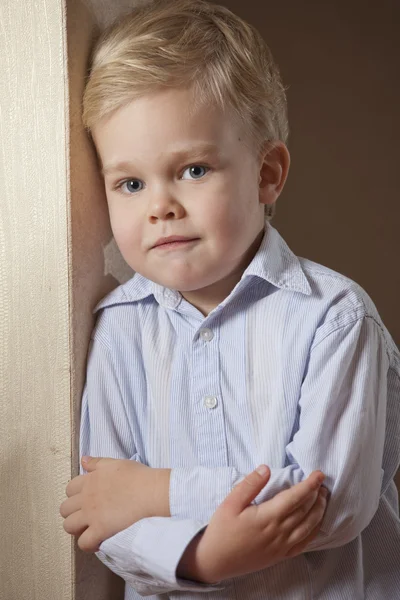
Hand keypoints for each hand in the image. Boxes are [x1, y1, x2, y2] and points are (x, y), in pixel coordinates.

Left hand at [59, 456, 170, 551]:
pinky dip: (88, 544)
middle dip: (73, 513)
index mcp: (89, 480)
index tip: (86, 500)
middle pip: (65, 509)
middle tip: (86, 516)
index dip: (75, 495)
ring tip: (89, 529)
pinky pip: (83, 543)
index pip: (69, 489)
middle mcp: (86, 498)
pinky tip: (97, 542)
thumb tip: (83, 460)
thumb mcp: (115, 463)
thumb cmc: (136, 475)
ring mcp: (91, 515)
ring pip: (69, 526)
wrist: (149, 491)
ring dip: (77, 529)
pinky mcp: (100, 530)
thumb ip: (97, 462)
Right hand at [178, 466, 326, 582]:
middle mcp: (279, 532)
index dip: (310, 485)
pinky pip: (305, 543)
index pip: (296, 497)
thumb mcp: (230, 503)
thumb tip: (266, 468)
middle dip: (318, 495)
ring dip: (320, 511)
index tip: (319, 474)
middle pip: (306, 511)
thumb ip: (250, 484)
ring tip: (323, 498)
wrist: (216, 561)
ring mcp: (282, 546)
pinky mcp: (281, 555)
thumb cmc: (222, 530)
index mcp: (268, 517)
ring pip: (309, 526)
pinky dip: (315, 531)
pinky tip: (317, 523)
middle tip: (322, 482)